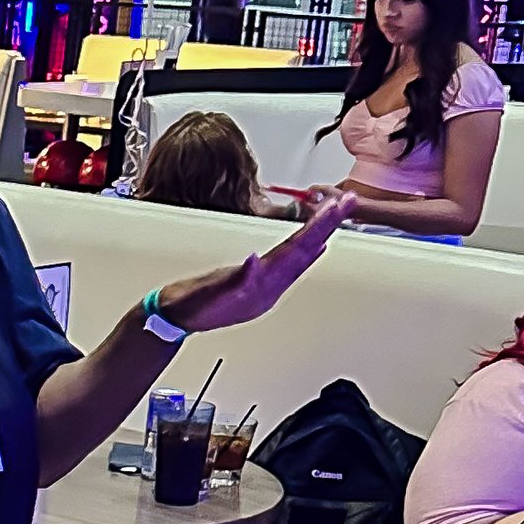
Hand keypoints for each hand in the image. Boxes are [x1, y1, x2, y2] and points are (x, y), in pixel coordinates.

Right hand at [160, 189, 355, 330]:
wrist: (174, 322)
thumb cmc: (187, 307)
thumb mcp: (206, 293)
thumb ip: (233, 280)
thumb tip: (254, 261)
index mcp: (260, 288)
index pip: (296, 252)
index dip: (318, 228)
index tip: (335, 208)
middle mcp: (269, 289)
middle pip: (306, 252)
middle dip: (329, 225)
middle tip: (349, 201)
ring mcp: (266, 288)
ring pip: (301, 258)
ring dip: (321, 234)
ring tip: (338, 213)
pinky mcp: (259, 285)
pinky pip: (291, 266)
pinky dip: (306, 250)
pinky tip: (314, 245)